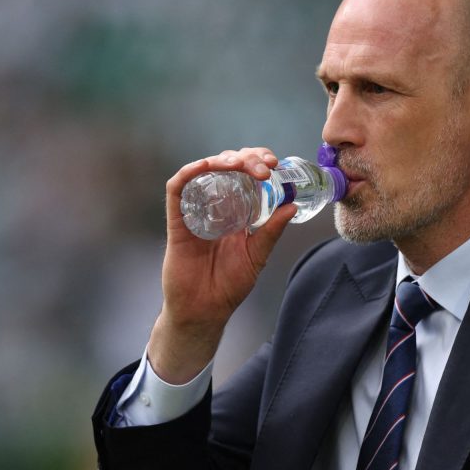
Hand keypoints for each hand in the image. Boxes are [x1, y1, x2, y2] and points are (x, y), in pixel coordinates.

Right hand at [148, 147, 297, 383]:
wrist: (204, 310)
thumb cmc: (228, 286)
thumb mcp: (258, 255)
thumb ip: (271, 231)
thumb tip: (292, 206)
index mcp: (236, 211)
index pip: (245, 175)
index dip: (258, 162)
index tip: (274, 163)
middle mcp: (215, 205)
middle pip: (226, 167)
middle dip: (246, 158)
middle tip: (264, 166)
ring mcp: (195, 210)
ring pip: (203, 171)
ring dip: (222, 159)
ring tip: (241, 163)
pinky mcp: (178, 220)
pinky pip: (177, 189)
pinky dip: (189, 172)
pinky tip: (205, 166)